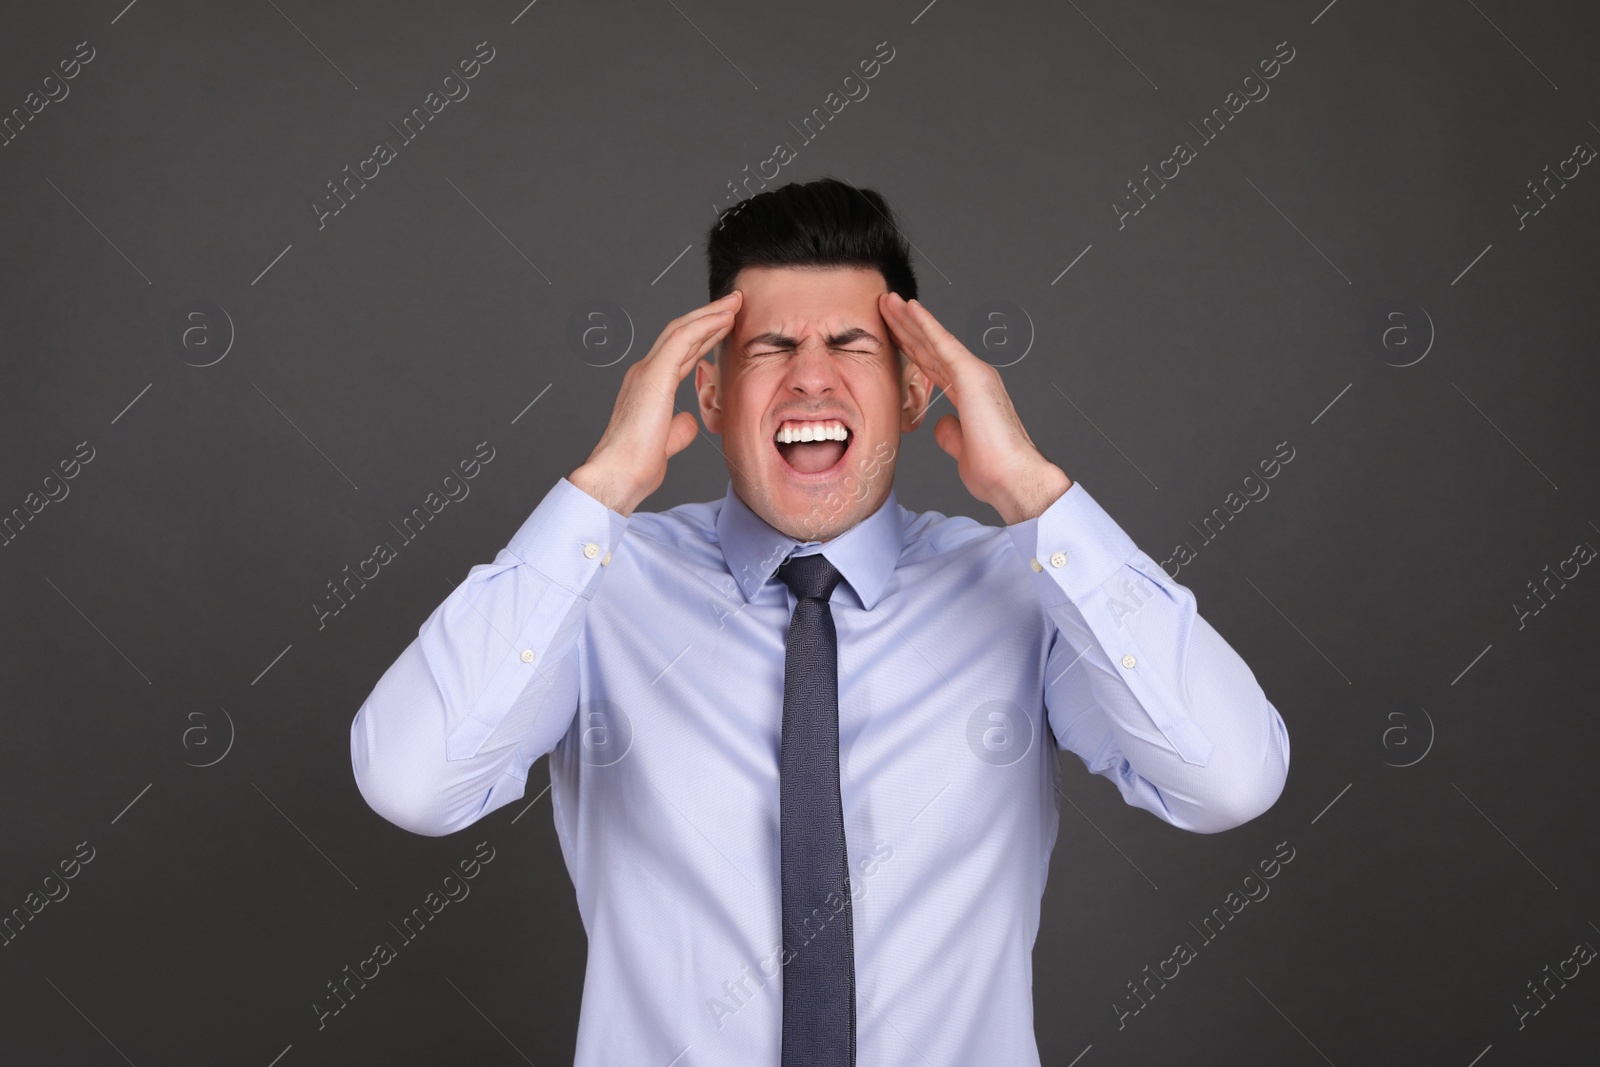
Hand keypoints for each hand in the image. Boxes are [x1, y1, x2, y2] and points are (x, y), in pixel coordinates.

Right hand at [569, 290, 742, 515]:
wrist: (618, 473)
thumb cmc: (637, 464)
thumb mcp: (667, 442)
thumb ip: (679, 427)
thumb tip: (690, 419)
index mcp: (649, 386)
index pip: (680, 353)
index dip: (704, 336)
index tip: (725, 326)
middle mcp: (645, 372)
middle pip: (681, 333)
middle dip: (709, 316)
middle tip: (734, 303)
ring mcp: (647, 370)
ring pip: (682, 329)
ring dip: (710, 313)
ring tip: (734, 301)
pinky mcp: (654, 374)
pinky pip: (683, 338)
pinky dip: (705, 324)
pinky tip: (724, 317)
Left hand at [878, 291, 1071, 524]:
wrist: (1014, 478)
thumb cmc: (994, 470)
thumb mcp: (961, 449)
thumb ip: (951, 432)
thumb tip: (939, 423)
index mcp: (970, 394)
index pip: (932, 365)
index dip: (911, 347)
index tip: (891, 333)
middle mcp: (974, 378)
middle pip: (930, 347)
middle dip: (905, 327)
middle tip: (884, 305)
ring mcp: (975, 373)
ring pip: (934, 339)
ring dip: (909, 318)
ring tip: (888, 299)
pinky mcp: (972, 374)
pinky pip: (943, 343)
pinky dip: (925, 324)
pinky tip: (910, 308)